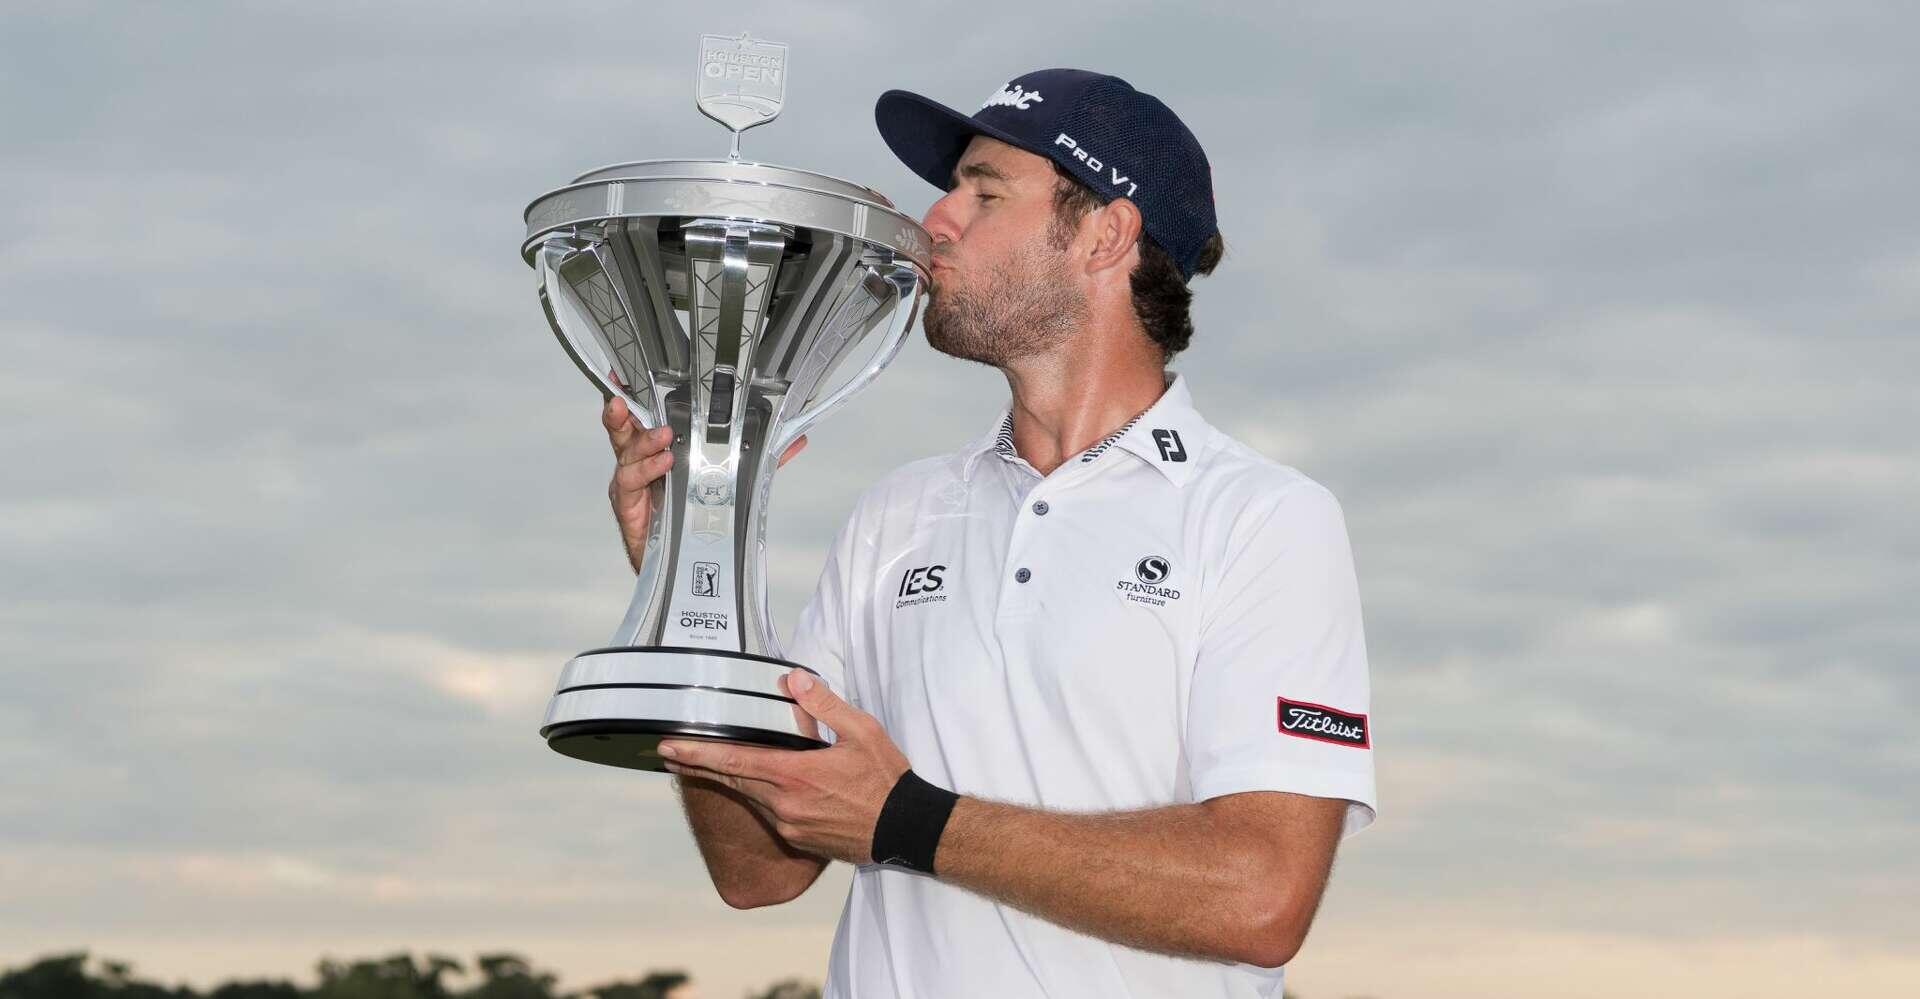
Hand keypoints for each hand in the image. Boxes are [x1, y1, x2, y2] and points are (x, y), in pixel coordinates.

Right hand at [603, 395, 806, 573]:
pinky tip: (663, 464)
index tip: (623, 377)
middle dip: (620, 413)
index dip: (632, 394)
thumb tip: (794, 443)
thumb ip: (758, 458)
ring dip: (645, 443)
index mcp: (658, 446)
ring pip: (627, 453)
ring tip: (665, 437)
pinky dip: (647, 471)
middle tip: (624, 401)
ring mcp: (630, 479)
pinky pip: (631, 482)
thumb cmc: (691, 510)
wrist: (675, 555)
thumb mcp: (729, 479)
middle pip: (623, 429)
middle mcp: (639, 459)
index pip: (644, 414)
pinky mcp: (628, 503)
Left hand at [658, 669, 907, 864]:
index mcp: (794, 774)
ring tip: (713, 765)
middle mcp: (784, 804)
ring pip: (751, 798)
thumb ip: (824, 704)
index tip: (668, 748)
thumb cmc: (886, 780)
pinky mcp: (799, 840)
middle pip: (732, 782)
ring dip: (732, 781)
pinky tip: (767, 788)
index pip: (733, 761)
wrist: (906, 830)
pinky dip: (763, 798)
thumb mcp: (861, 731)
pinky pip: (771, 815)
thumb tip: (793, 679)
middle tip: (671, 754)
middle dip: (700, 766)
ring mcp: (790, 826)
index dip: (696, 754)